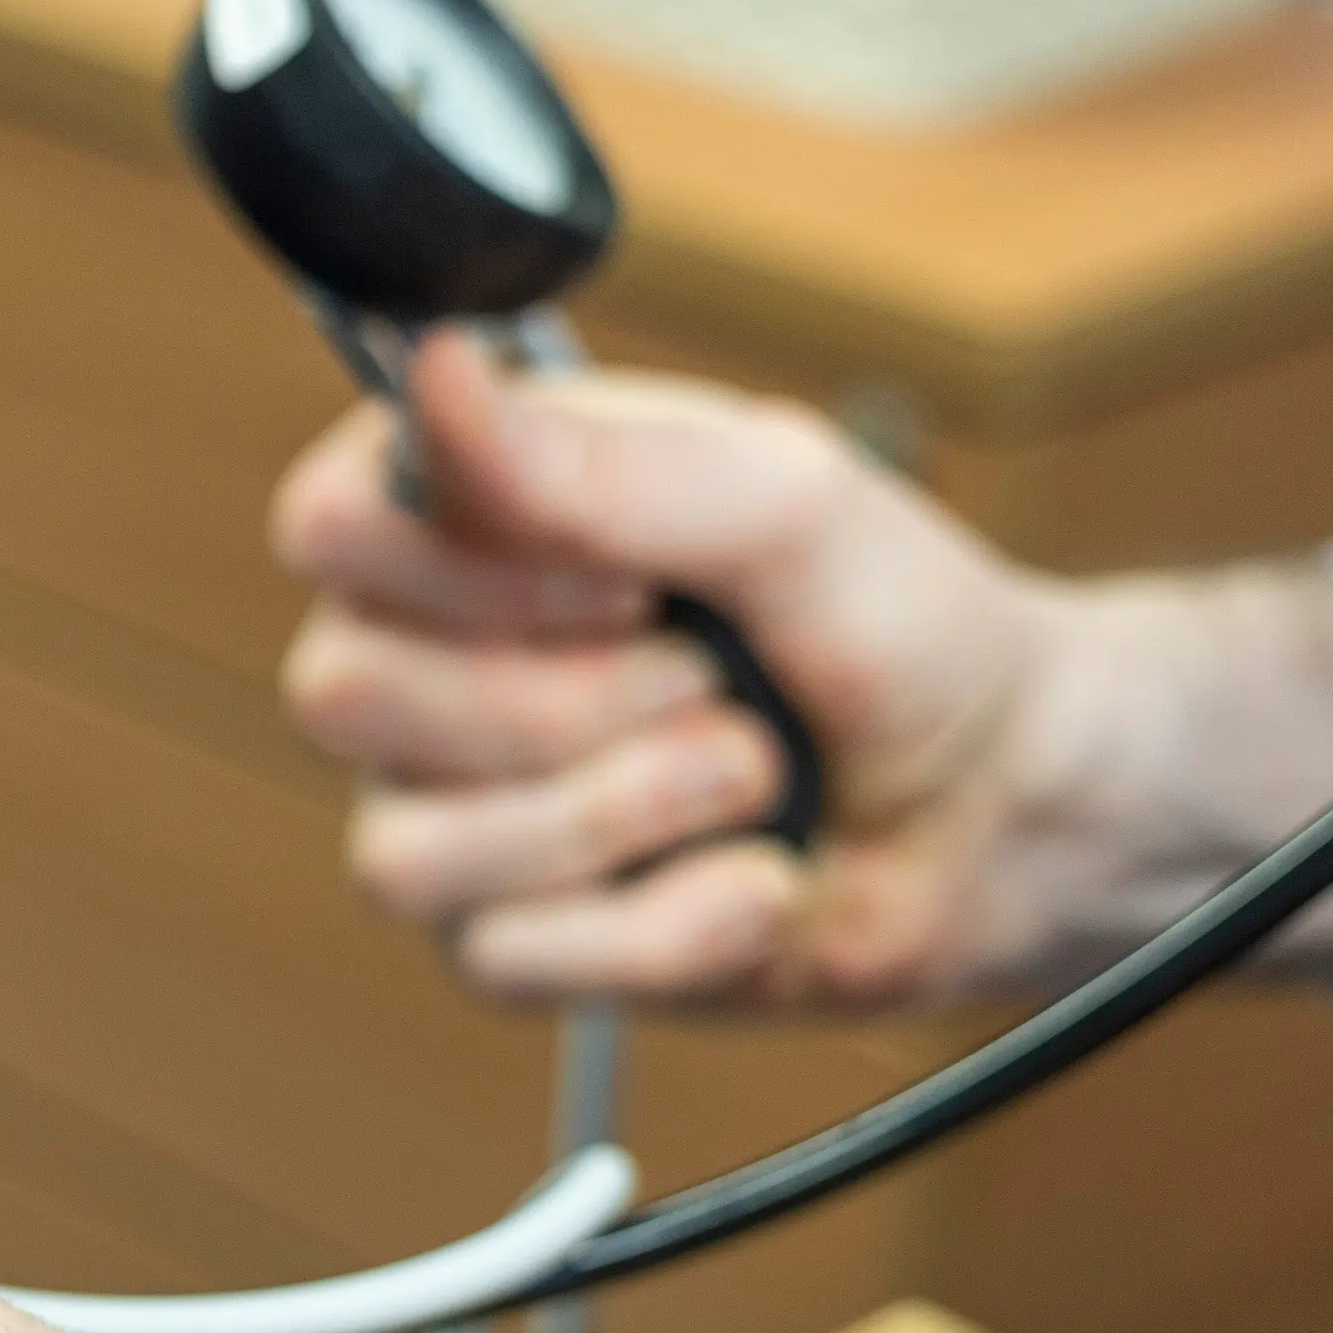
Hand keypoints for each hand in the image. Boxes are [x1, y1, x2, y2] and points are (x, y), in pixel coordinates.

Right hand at [274, 329, 1332, 1003]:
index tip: (625, 573)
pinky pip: (508, 954)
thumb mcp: (782, 503)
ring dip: (623, 814)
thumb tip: (430, 377)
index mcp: (466, 520)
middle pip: (344, 696)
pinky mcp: (504, 941)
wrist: (1005, 807)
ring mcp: (447, 809)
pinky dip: (671, 924)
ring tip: (745, 778)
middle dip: (570, 704)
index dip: (467, 564)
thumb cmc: (897, 624)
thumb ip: (602, 459)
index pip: (327, 525)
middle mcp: (424, 660)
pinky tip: (750, 881)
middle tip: (708, 675)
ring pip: (407, 850)